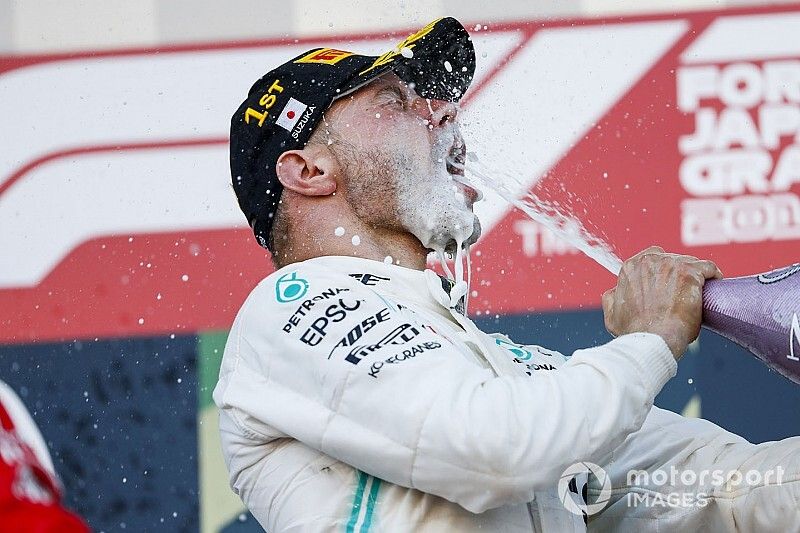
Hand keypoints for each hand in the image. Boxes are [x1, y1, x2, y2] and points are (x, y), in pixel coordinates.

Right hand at [602, 246, 722, 359]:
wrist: (653, 340)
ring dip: (696, 275)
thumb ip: (612, 298)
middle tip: (684, 291)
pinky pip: (708, 268)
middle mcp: (650, 261)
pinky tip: (715, 284)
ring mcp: (671, 265)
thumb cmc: (634, 332)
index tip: (669, 282)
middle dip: (680, 272)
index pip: (652, 257)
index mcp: (631, 268)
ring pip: (691, 262)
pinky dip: (714, 275)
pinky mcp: (690, 274)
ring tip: (701, 291)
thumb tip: (614, 292)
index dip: (663, 270)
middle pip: (673, 258)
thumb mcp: (612, 314)